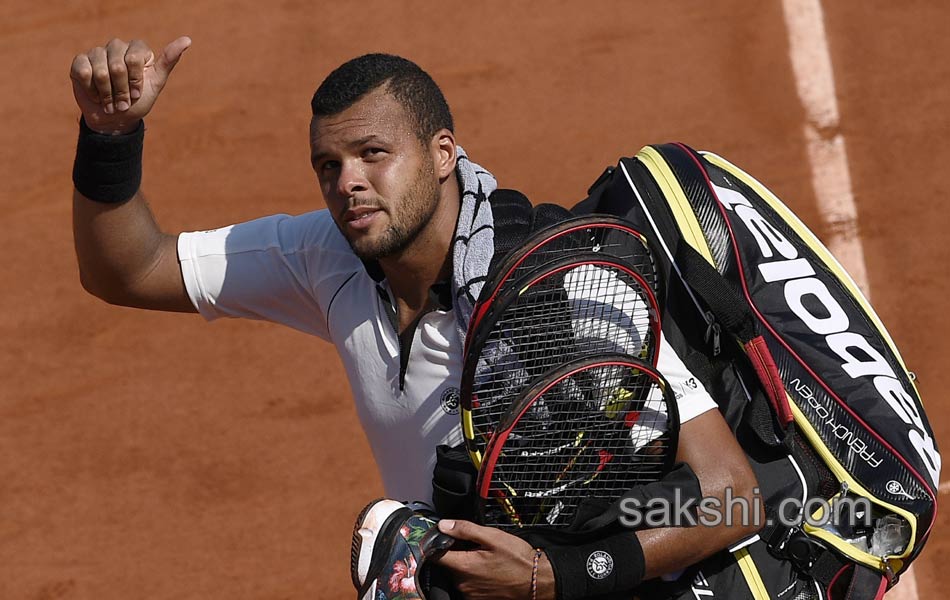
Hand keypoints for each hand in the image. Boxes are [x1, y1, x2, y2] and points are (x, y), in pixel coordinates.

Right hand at [69, 36, 190, 133]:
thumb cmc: (138, 101)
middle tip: (124, 103)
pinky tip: (96, 96)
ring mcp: (97, 53)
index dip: (135, 80)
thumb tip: (187, 39)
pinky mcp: (80, 62)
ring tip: (110, 103)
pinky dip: (92, 90)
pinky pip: (84, 72)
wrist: (116, 119)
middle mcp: (117, 47)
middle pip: (117, 66)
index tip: (137, 94)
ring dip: (107, 94)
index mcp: (137, 49)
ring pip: (100, 70)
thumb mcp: (157, 83)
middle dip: (121, 91)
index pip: (134, 59)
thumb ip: (169, 60)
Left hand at [434, 520, 554, 599]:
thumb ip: (465, 530)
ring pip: (458, 574)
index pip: (435, 555)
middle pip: (448, 565)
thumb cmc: (518, 559)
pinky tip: (487, 569)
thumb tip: (444, 525)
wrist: (537, 581)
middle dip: (456, 553)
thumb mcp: (492, 537)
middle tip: (474, 545)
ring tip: (484, 558)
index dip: (436, 543)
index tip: (443, 536)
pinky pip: (467, 584)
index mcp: (464, 567)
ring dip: (465, 565)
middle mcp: (463, 584)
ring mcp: (470, 594)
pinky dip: (473, 576)